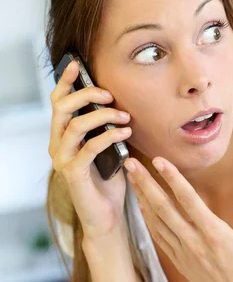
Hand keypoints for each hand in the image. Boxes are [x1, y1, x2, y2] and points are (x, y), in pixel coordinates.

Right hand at [48, 59, 132, 238]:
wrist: (107, 217)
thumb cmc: (109, 183)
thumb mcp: (109, 149)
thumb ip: (105, 128)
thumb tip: (118, 103)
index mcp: (63, 138)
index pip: (58, 103)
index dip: (66, 82)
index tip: (78, 65)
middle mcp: (57, 146)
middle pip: (62, 108)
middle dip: (86, 94)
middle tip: (109, 94)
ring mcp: (63, 160)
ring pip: (75, 125)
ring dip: (102, 115)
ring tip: (125, 117)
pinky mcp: (73, 173)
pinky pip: (89, 147)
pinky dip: (109, 136)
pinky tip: (126, 133)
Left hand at [125, 157, 232, 281]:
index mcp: (215, 234)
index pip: (188, 200)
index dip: (172, 178)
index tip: (159, 160)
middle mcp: (194, 244)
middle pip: (164, 208)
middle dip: (146, 184)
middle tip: (130, 164)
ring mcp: (184, 255)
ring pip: (157, 223)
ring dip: (143, 199)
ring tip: (132, 179)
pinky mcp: (180, 265)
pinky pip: (159, 239)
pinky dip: (148, 221)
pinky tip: (142, 207)